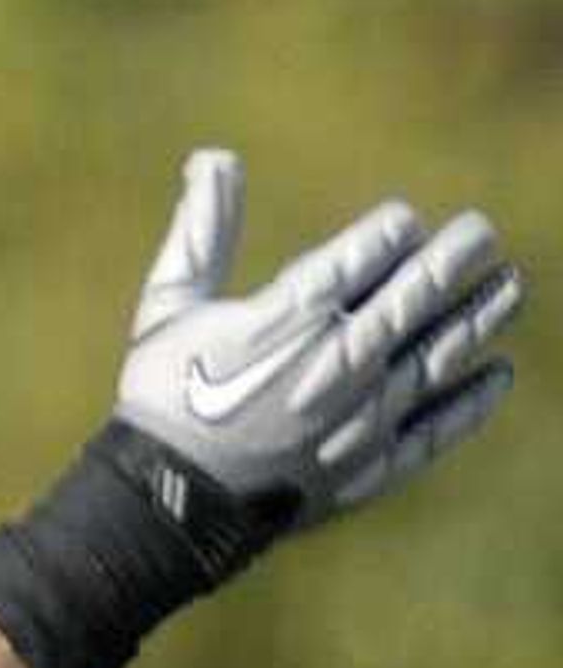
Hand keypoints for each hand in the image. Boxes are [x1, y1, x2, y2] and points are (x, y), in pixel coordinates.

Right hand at [112, 149, 519, 535]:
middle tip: (481, 235)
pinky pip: (435, 431)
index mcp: (292, 314)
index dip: (395, 229)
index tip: (397, 230)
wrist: (157, 513)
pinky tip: (497, 376)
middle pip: (421, 290)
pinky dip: (471, 403)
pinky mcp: (366, 469)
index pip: (376, 245)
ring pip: (441, 353)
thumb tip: (210, 155)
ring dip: (482, 316)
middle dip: (458, 255)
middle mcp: (338, 360)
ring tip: (509, 288)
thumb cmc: (160, 405)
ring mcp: (360, 418)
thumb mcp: (166, 311)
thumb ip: (200, 233)